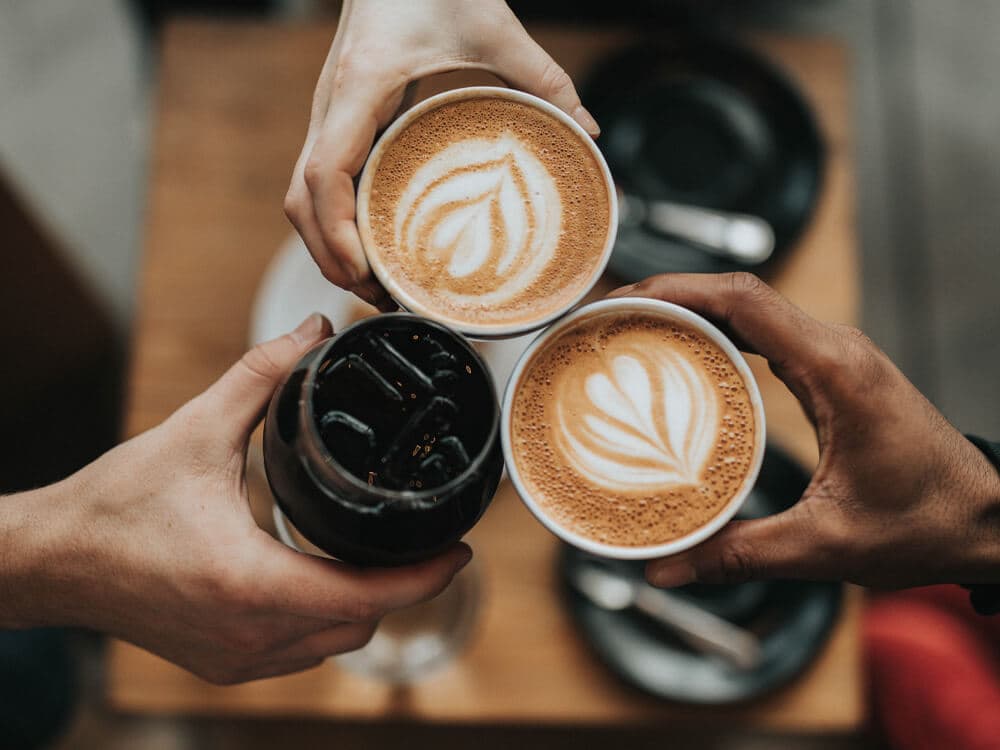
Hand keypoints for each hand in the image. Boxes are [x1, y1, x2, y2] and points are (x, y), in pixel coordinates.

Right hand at [0, 314, 471, 683]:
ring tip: (379, 555)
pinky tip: (322, 579)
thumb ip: (261, 376)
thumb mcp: (195, 430)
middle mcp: (250, 634)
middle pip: (360, 623)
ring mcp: (235, 658)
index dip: (424, 577)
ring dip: (363, 605)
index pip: (367, 596)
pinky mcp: (221, 663)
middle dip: (401, 587)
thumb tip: (311, 332)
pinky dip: (323, 620)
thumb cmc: (115, 504)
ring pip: (332, 644)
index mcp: (251, 582)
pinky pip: (299, 653)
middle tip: (423, 541)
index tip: (461, 550)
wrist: (52, 560)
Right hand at [284, 0, 598, 308]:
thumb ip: (544, 78)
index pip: (323, 176)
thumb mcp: (493, 26)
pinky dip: (334, 221)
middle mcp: (330, 106)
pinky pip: (319, 181)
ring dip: (327, 245)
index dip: (336, 233)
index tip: (366, 272)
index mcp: (359, 88)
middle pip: (301, 203)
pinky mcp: (338, 118)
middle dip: (331, 258)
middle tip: (379, 297)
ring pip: (301, 197)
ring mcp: (327, 114)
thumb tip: (587, 131)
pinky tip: (370, 243)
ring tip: (374, 284)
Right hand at [608, 274, 999, 589]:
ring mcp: (836, 356)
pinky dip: (718, 334)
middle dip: (667, 295)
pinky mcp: (833, 372)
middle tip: (608, 319)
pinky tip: (683, 359)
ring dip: (691, 310)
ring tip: (631, 331)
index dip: (675, 290)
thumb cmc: (926, 523)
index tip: (621, 300)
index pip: (744, 299)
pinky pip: (765, 334)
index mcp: (836, 370)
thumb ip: (740, 553)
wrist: (987, 521)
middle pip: (738, 293)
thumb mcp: (826, 544)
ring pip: (750, 308)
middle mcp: (836, 349)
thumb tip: (666, 568)